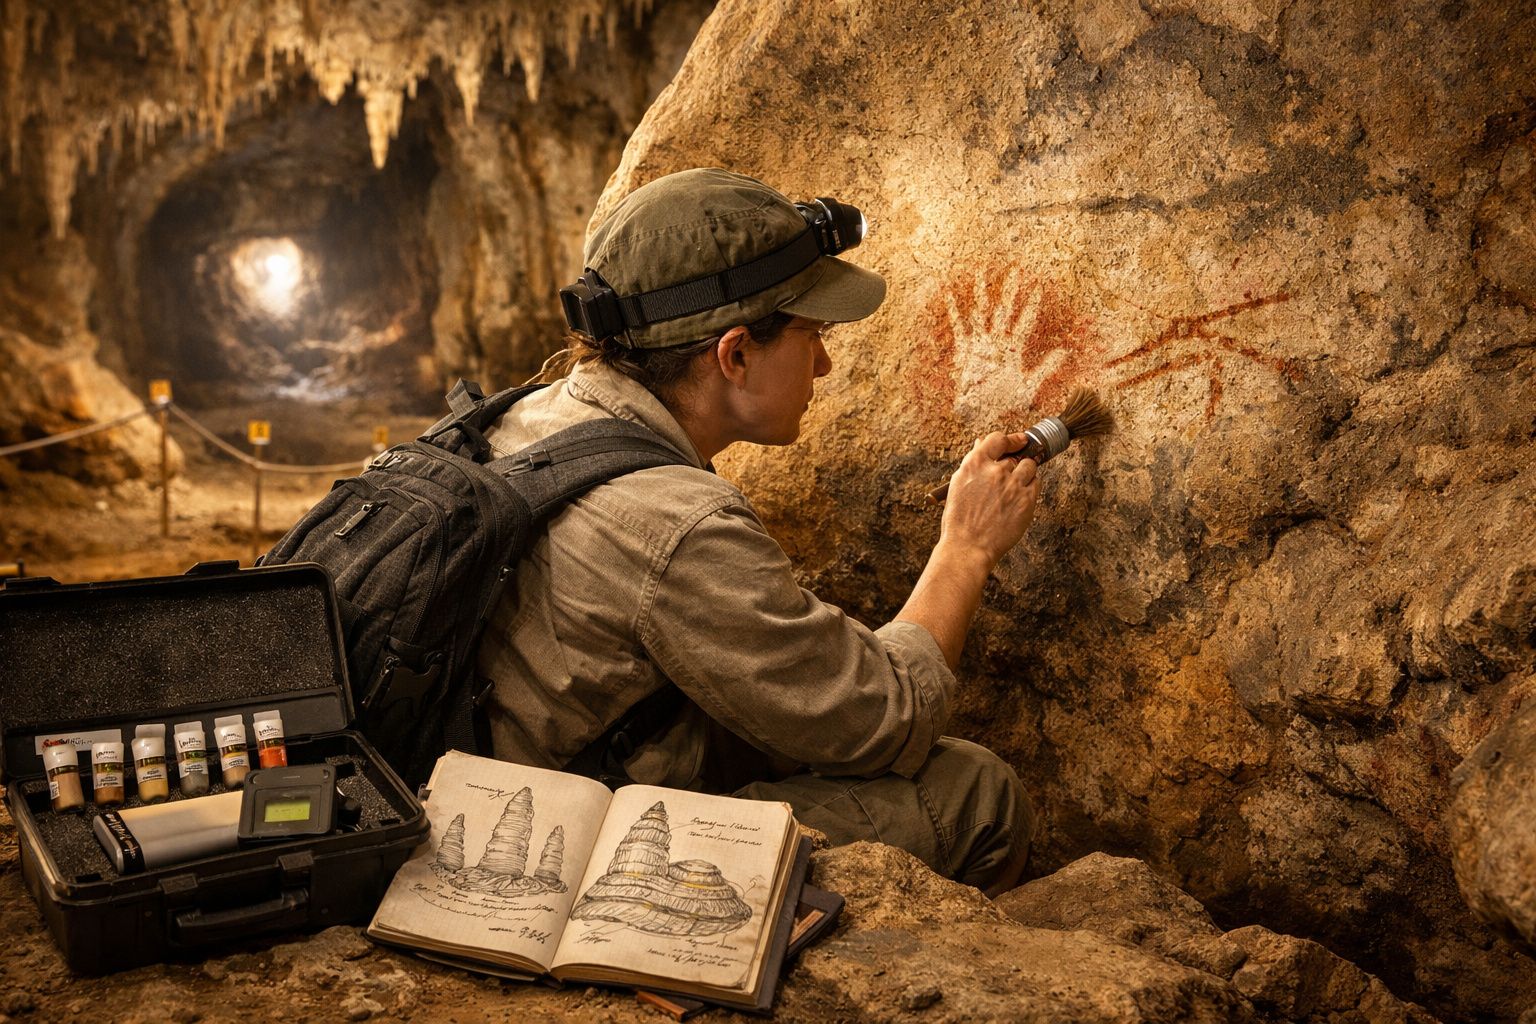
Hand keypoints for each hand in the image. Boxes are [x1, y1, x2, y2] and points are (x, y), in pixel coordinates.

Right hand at [938, 432, 1040, 568]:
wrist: (968, 547)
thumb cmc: (959, 521)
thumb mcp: (959, 486)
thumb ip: (973, 464)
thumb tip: (980, 444)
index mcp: (974, 464)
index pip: (998, 439)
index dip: (1012, 439)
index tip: (1020, 440)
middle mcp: (995, 471)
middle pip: (1015, 457)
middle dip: (1014, 466)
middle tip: (1010, 479)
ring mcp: (1012, 484)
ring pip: (1030, 466)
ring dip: (1026, 474)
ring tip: (1016, 489)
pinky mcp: (1026, 499)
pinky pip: (1036, 484)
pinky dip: (1030, 488)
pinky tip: (1019, 500)